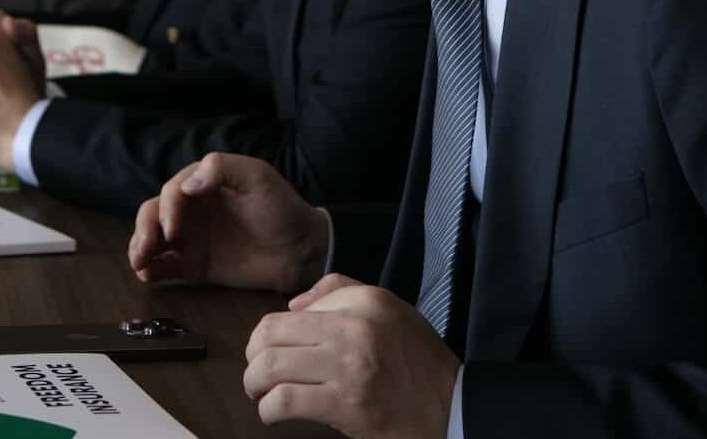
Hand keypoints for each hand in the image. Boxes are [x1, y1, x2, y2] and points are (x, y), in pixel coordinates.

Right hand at [127, 152, 330, 293]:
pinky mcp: (195, 265)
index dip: (167, 209)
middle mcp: (191, 210)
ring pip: (153, 240)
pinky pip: (166, 267)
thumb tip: (188, 183)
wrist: (301, 250)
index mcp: (202, 185)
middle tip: (145, 249)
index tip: (173, 230)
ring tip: (138, 263)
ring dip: (140, 248)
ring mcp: (191, 239)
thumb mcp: (257, 176)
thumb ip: (222, 169)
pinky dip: (152, 270)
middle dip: (144, 230)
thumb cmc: (282, 207)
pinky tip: (146, 275)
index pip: (172, 192)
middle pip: (153, 215)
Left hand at [244, 272, 459, 438]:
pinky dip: (269, 409)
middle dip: (253, 358)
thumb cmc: (417, 362)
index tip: (276, 352)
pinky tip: (274, 413)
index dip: (272, 335)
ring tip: (261, 393)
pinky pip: (284, 401)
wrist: (453, 406)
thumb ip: (340, 293)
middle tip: (258, 373)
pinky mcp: (346, 404)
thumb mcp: (389, 310)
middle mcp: (354, 327)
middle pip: (269, 335)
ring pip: (268, 366)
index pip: (290, 312)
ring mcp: (349, 366)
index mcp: (363, 301)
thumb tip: (293, 304)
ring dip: (254, 384)